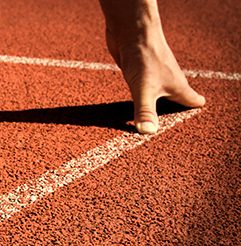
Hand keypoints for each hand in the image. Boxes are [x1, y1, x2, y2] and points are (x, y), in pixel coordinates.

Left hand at [103, 15, 204, 132]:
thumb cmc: (144, 56)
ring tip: (156, 118)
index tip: (197, 123)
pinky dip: (142, 98)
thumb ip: (145, 111)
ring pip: (160, 94)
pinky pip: (143, 89)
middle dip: (177, 112)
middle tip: (176, 126)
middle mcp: (169, 81)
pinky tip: (132, 103)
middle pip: (178, 99)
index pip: (193, 101)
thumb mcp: (144, 89)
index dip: (195, 111)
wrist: (131, 30)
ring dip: (158, 105)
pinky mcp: (139, 72)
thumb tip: (147, 132)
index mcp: (177, 86)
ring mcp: (154, 76)